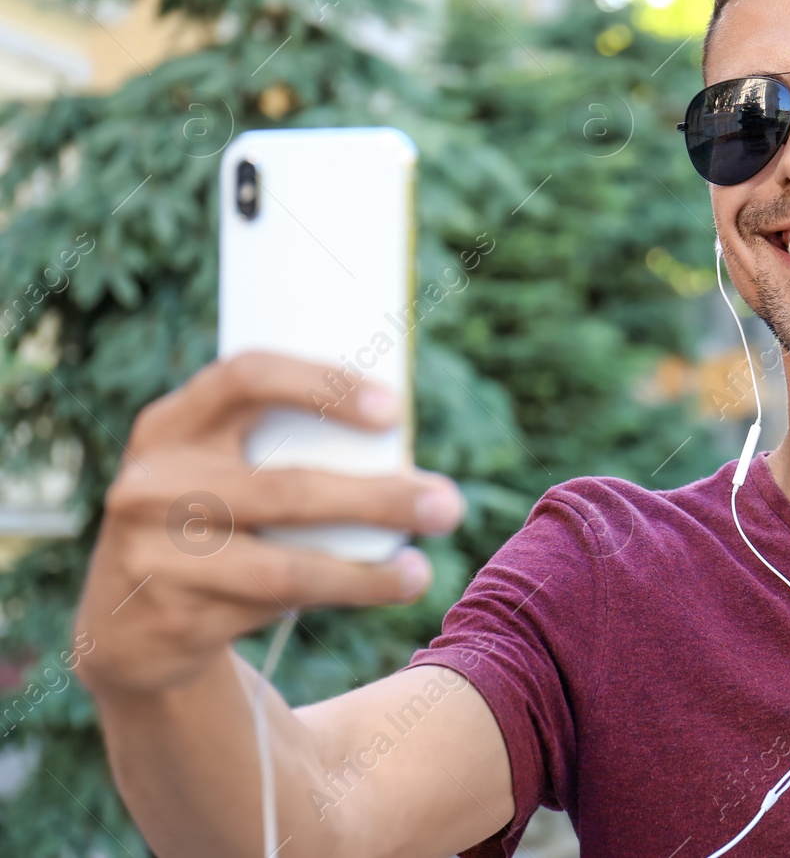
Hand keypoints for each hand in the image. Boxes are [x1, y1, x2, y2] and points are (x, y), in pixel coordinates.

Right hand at [72, 351, 462, 695]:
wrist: (127, 624)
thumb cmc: (213, 521)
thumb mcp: (222, 469)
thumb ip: (284, 449)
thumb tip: (402, 449)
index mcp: (172, 424)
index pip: (245, 378)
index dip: (323, 385)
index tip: (395, 411)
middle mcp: (152, 484)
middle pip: (286, 488)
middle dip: (379, 499)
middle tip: (450, 506)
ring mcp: (154, 555)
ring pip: (284, 567)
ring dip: (367, 572)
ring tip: (424, 571)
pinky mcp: (171, 617)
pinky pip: (272, 608)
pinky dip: (338, 596)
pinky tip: (383, 588)